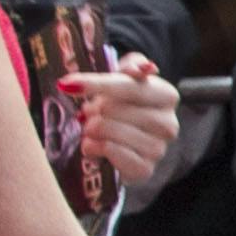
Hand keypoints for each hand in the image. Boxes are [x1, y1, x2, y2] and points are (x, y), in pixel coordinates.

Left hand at [67, 52, 181, 184]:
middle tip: (91, 112)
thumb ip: (132, 65)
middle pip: (113, 109)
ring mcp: (158, 149)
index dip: (95, 84)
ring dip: (91, 129)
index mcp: (167, 95)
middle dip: (94, 110)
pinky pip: (109, 151)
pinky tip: (94, 145)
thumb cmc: (124, 104)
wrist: (128, 140)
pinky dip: (94, 147)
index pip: (127, 86)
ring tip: (92, 128)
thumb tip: (141, 69)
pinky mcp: (145, 169)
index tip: (67, 84)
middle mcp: (168, 123)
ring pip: (108, 130)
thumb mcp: (126, 78)